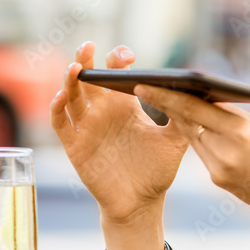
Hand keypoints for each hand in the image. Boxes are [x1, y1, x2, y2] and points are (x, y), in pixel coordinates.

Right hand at [50, 43, 188, 222]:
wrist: (142, 203)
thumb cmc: (158, 171)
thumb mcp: (175, 141)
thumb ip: (182, 117)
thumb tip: (191, 92)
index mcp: (125, 106)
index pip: (116, 74)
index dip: (118, 60)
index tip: (127, 56)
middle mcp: (103, 112)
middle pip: (88, 78)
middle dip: (86, 59)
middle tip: (90, 46)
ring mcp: (87, 128)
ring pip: (71, 96)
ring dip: (70, 80)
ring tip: (76, 67)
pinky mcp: (75, 146)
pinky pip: (60, 123)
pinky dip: (58, 108)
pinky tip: (63, 97)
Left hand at [133, 84, 249, 220]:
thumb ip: (234, 115)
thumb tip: (209, 100)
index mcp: (240, 133)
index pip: (194, 109)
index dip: (166, 96)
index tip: (143, 85)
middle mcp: (225, 153)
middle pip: (187, 123)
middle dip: (169, 105)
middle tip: (150, 88)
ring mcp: (219, 170)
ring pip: (193, 138)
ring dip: (184, 121)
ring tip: (170, 103)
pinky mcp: (218, 180)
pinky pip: (204, 153)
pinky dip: (201, 139)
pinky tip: (197, 129)